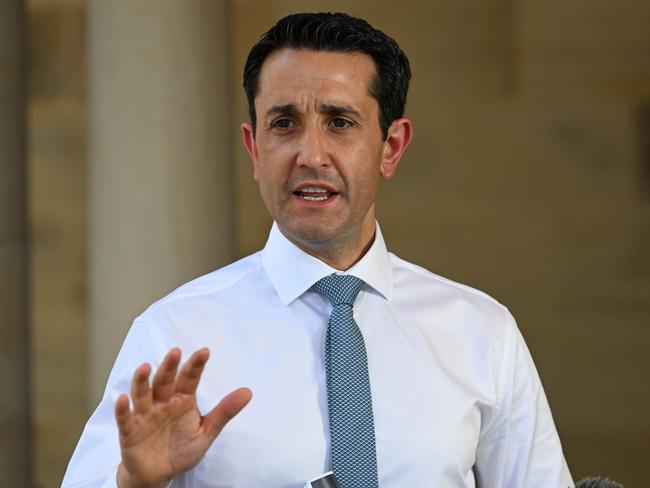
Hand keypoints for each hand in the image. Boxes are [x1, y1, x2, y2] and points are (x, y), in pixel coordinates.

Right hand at [114, 348, 251, 487]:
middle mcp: (163, 403)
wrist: (159, 475)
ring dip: (142, 381)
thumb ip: (224, 411)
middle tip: (175, 352)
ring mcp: (145, 415)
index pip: (190, 379)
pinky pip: (125, 419)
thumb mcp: (206, 431)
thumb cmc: (182, 449)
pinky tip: (122, 399)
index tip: (205, 351)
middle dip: (169, 367)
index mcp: (183, 400)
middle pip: (165, 381)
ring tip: (144, 367)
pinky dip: (122, 409)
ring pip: (142, 394)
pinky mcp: (130, 431)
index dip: (196, 365)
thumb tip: (248, 392)